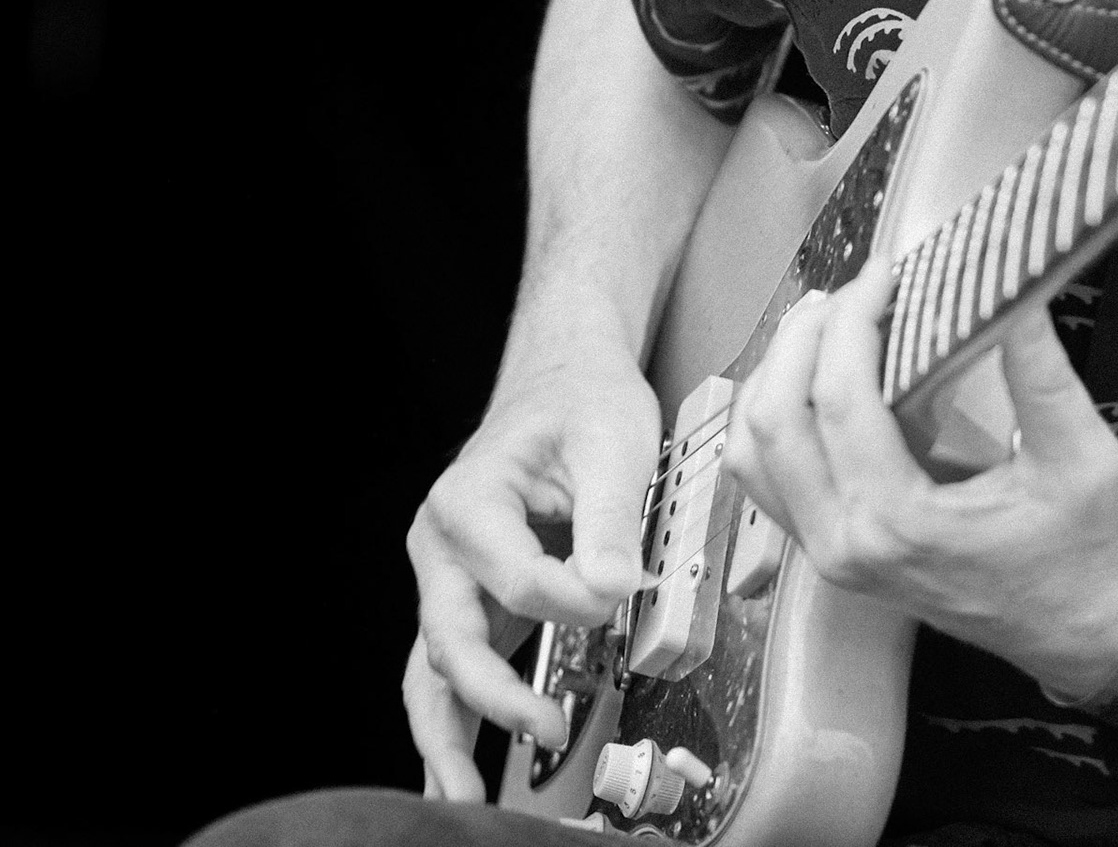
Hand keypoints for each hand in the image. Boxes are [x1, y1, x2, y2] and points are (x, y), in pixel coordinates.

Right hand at [403, 346, 658, 799]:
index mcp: (469, 501)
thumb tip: (616, 586)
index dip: (578, 600)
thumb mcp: (612, 445)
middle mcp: (444, 544)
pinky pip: (453, 666)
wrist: (566, 380)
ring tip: (463, 795)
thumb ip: (611, 520)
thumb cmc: (583, 402)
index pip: (518, 580)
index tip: (623, 593)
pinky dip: (456, 718)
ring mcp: (452, 577)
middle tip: (546, 724)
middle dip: (493, 694)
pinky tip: (460, 772)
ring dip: (449, 732)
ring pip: (435, 666)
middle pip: (453, 637)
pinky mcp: (475, 599)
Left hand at [724, 262, 1117, 698]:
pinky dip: (770, 418)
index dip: (853, 321)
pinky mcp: (828, 551)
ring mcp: (828, 553)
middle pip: (776, 417)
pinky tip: (810, 378)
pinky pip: (765, 478)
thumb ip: (1042, 373)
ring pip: (753, 448)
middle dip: (805, 336)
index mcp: (901, 523)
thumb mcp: (1082, 457)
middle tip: (855, 289)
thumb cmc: (1084, 552)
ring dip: (776, 374)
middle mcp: (846, 544)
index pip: (840, 399)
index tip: (886, 272)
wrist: (1079, 631)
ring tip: (825, 322)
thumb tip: (1013, 290)